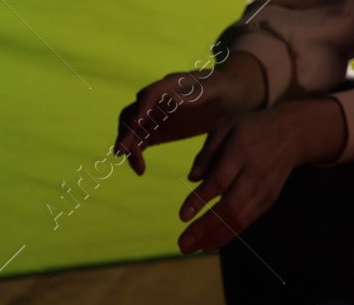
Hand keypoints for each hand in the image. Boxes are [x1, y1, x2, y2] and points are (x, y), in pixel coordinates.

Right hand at [113, 58, 265, 174]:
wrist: (229, 97)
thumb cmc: (223, 88)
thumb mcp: (213, 89)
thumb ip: (193, 95)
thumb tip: (170, 102)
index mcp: (168, 85)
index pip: (148, 96)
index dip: (140, 110)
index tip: (135, 126)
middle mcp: (155, 101)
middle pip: (131, 114)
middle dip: (126, 133)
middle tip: (124, 153)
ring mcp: (154, 117)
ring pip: (131, 131)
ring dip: (129, 147)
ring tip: (138, 167)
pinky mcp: (156, 131)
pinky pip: (139, 143)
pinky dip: (136, 155)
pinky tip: (141, 169)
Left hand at [177, 97, 345, 252]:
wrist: (293, 134)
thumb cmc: (251, 130)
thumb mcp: (226, 128)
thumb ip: (207, 153)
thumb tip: (192, 178)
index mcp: (242, 151)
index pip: (220, 180)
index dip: (201, 200)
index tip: (182, 216)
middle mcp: (255, 174)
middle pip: (230, 207)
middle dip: (204, 228)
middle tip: (182, 244)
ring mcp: (264, 190)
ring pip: (239, 219)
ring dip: (213, 237)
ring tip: (189, 248)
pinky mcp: (268, 201)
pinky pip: (245, 222)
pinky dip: (226, 235)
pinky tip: (207, 244)